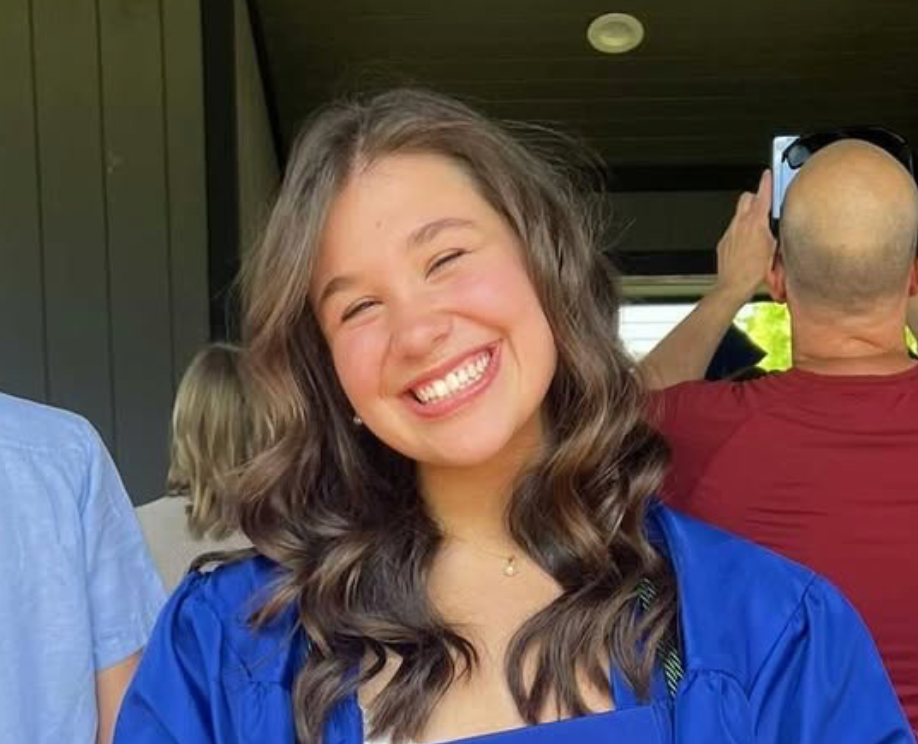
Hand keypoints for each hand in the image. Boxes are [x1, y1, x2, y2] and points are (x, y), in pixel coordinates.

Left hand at [714, 170, 776, 303]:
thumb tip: (774, 225)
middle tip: (763, 204)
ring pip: (738, 215)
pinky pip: (732, 230)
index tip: (767, 174)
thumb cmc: (754, 272)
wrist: (733, 285)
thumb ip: (773, 231)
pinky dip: (740, 232)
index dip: (766, 182)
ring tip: (756, 232)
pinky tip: (746, 245)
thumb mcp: (773, 248)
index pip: (762, 195)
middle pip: (746, 198)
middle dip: (754, 198)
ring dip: (747, 217)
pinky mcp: (723, 241)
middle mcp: (740, 224)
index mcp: (755, 223)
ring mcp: (730, 232)